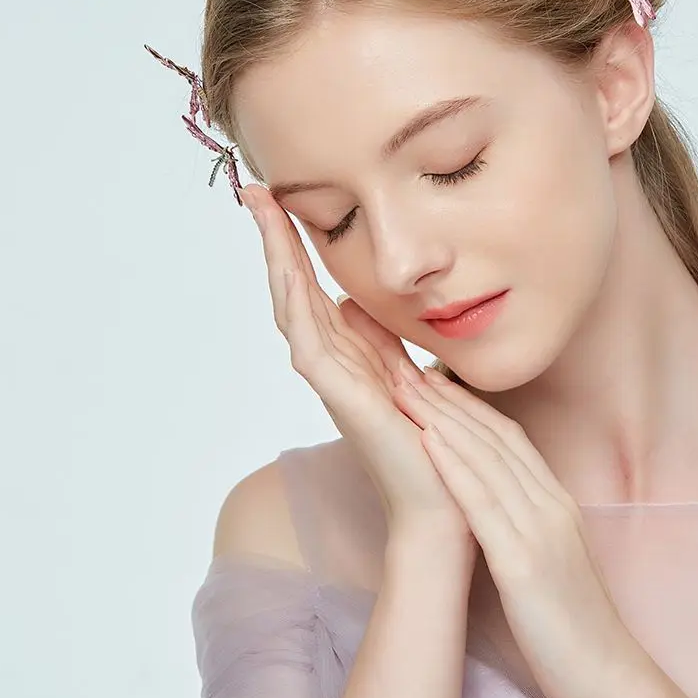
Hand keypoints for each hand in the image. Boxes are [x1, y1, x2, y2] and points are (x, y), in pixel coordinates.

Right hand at [239, 184, 473, 549]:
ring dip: (278, 260)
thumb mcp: (404, 376)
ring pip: (294, 308)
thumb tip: (355, 304)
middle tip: (256, 192)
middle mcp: (334, 366)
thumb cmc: (430, 449)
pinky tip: (286, 271)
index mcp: (349, 358)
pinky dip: (297, 307)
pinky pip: (312, 345)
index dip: (295, 248)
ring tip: (264, 212)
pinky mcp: (344, 400)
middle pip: (293, 291)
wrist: (440, 506)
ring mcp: (334, 383)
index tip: (283, 202)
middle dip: (276, 241)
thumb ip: (378, 343)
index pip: (313, 291)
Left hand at [392, 368, 641, 697]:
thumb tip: (491, 501)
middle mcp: (550, 504)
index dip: (469, 406)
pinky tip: (428, 443)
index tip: (433, 382)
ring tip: (406, 391)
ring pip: (487, 460)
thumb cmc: (572, 621)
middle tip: (407, 370)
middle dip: (448, 401)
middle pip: (495, 438)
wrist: (606, 672)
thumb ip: (526, 521)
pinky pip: (484, 506)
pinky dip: (455, 468)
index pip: (509, 438)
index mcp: (556, 502)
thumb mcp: (550, 556)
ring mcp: (540, 530)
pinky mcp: (524, 563)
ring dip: (443, 421)